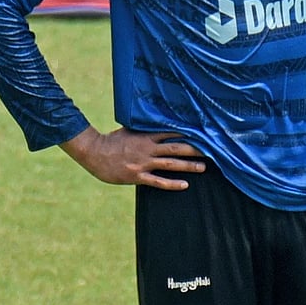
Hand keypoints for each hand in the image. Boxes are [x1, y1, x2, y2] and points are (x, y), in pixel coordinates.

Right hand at [61, 126, 205, 190]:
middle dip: (194, 149)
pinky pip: (157, 181)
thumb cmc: (112, 140)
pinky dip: (172, 183)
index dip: (189, 133)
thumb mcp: (130, 129)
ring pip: (170, 164)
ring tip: (203, 167)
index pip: (172, 132)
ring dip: (188, 165)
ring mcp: (143, 163)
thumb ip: (144, 127)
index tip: (204, 133)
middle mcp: (148, 148)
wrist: (93, 153)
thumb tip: (157, 119)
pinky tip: (185, 185)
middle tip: (211, 149)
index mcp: (146, 136)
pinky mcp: (137, 176)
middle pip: (176, 147)